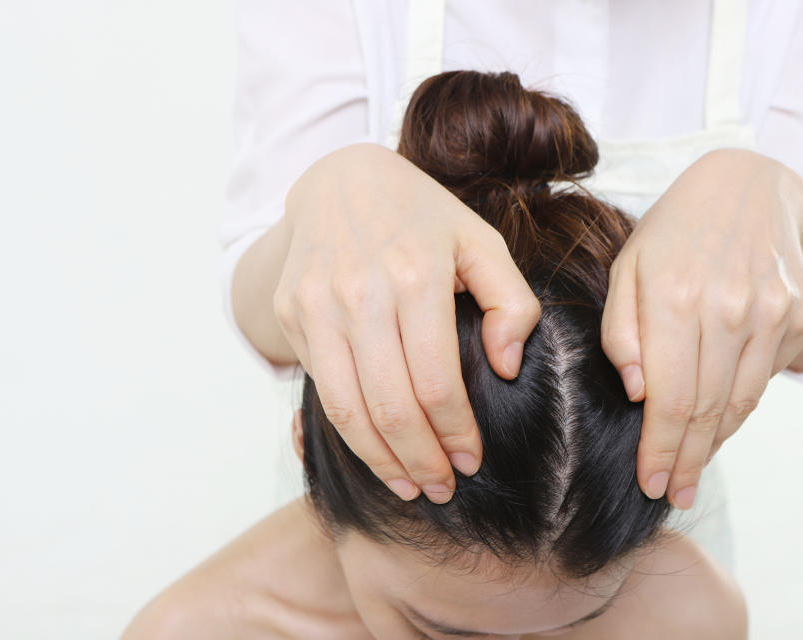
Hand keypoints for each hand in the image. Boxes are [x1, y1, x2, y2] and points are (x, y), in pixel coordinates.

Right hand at [275, 143, 540, 503]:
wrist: (339, 181)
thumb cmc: (421, 218)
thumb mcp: (481, 241)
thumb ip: (513, 301)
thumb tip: (506, 367)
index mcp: (415, 275)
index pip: (437, 383)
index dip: (456, 434)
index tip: (471, 461)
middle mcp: (359, 293)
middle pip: (390, 408)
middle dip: (420, 463)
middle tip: (442, 489)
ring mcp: (315, 305)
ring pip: (346, 410)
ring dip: (380, 461)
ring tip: (409, 487)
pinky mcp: (290, 313)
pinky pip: (321, 387)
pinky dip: (348, 428)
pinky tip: (376, 447)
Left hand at [601, 149, 802, 508]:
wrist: (746, 187)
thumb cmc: (672, 234)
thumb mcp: (626, 269)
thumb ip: (621, 331)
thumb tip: (637, 393)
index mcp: (676, 297)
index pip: (668, 397)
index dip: (658, 448)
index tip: (650, 483)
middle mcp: (729, 308)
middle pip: (706, 409)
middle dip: (685, 459)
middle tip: (671, 491)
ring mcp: (772, 312)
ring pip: (740, 402)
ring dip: (713, 443)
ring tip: (691, 470)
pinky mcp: (800, 314)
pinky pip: (764, 379)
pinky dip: (739, 408)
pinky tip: (717, 424)